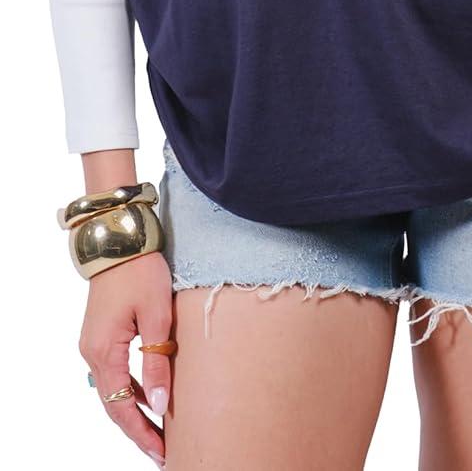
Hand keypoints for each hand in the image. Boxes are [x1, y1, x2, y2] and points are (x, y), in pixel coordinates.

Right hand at [79, 248, 173, 464]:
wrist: (118, 238)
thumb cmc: (139, 271)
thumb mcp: (156, 317)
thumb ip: (157, 363)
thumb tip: (159, 405)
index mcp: (103, 351)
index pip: (121, 406)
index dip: (141, 432)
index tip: (161, 452)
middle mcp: (92, 352)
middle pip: (113, 403)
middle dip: (137, 429)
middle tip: (162, 451)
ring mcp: (94, 342)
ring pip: (112, 388)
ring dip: (133, 410)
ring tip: (158, 430)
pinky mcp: (101, 332)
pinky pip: (114, 370)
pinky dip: (130, 388)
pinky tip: (148, 396)